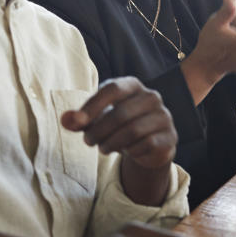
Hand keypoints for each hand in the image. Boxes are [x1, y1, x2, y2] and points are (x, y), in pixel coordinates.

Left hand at [61, 77, 176, 170]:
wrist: (148, 146)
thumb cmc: (117, 127)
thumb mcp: (96, 121)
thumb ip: (80, 120)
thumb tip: (66, 120)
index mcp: (132, 85)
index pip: (112, 89)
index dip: (93, 105)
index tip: (78, 122)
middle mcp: (151, 97)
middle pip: (121, 113)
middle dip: (99, 130)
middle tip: (88, 142)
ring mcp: (163, 116)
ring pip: (133, 131)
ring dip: (111, 143)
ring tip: (102, 148)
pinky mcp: (169, 137)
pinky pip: (146, 145)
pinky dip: (130, 151)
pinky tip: (125, 151)